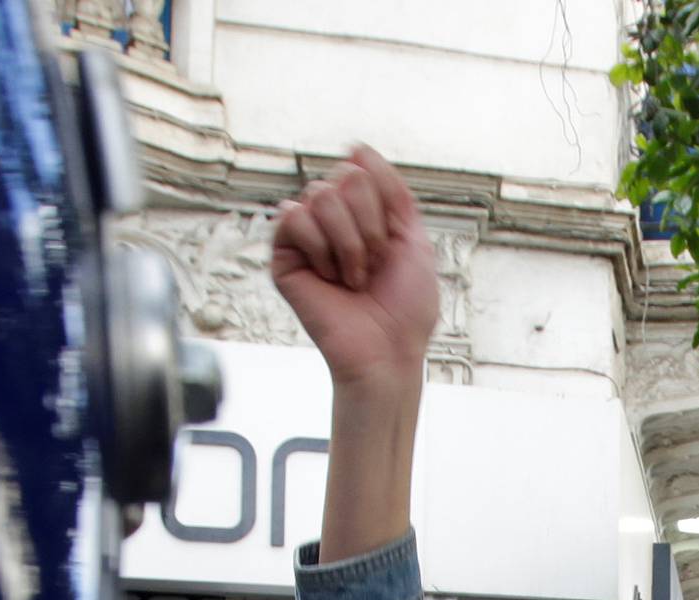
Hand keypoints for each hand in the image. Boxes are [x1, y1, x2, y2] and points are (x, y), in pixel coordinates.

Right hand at [271, 147, 439, 390]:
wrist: (386, 351)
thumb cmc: (404, 308)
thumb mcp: (414, 239)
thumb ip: (393, 190)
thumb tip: (356, 149)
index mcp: (363, 211)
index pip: (363, 166)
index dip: (385, 205)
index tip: (394, 245)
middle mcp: (333, 218)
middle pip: (346, 177)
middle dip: (370, 225)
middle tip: (373, 266)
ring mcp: (307, 235)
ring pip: (321, 195)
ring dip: (349, 243)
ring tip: (353, 278)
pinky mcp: (284, 255)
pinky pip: (292, 215)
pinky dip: (320, 248)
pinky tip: (328, 278)